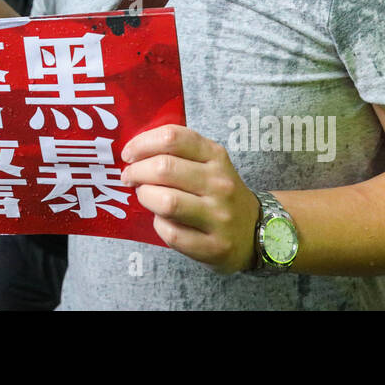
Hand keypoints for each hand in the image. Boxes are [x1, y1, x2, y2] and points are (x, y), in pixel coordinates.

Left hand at [120, 124, 259, 273]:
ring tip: (144, 196)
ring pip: (166, 201)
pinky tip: (162, 220)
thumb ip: (177, 152)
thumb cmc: (218, 192)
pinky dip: (158, 225)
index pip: (173, 138)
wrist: (255, 231)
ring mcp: (219, 216)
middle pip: (164, 168)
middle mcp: (220, 184)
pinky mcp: (214, 246)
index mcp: (216, 156)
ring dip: (145, 197)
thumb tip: (133, 152)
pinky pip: (171, 233)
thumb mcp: (208, 163)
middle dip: (136, 171)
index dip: (142, 143)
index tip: (129, 153)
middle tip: (129, 177)